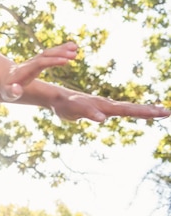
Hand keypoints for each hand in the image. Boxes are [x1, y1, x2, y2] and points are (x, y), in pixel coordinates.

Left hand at [0, 42, 77, 101]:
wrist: (3, 80)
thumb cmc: (7, 89)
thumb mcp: (7, 93)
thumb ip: (12, 92)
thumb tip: (17, 89)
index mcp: (25, 71)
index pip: (40, 63)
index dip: (52, 61)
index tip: (66, 61)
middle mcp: (30, 63)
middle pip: (45, 55)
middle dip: (59, 53)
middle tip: (74, 53)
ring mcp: (34, 61)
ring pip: (48, 52)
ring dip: (61, 49)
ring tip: (75, 47)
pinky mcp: (38, 61)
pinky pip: (50, 54)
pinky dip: (60, 50)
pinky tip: (72, 48)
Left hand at [51, 90, 169, 121]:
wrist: (56, 98)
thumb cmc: (63, 104)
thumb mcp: (74, 109)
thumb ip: (87, 112)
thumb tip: (102, 118)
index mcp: (103, 105)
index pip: (128, 109)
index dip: (144, 112)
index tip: (161, 112)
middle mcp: (107, 105)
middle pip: (132, 108)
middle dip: (150, 111)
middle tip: (169, 111)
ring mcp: (105, 106)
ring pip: (129, 108)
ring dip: (145, 110)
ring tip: (163, 111)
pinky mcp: (102, 108)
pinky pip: (121, 109)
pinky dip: (134, 110)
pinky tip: (143, 112)